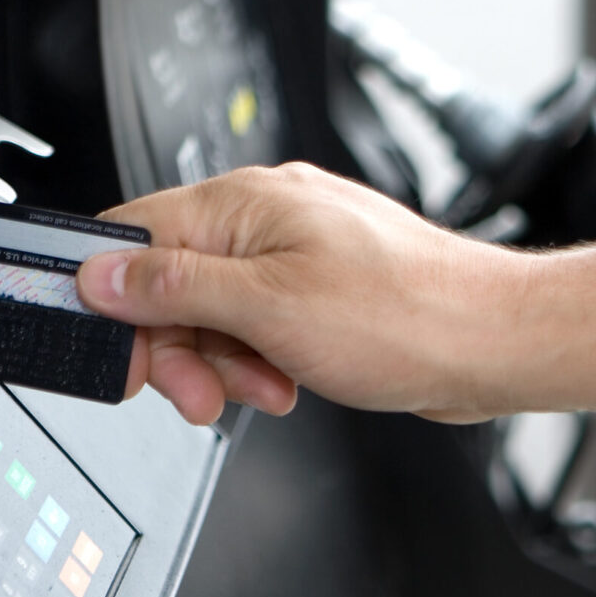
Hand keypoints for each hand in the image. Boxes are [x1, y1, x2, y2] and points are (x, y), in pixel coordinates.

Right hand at [77, 163, 531, 425]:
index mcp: (244, 203)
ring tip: (262, 385)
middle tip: (195, 393)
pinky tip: (284, 380)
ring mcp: (295, 253)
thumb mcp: (267, 308)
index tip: (115, 351)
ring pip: (213, 313)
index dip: (110, 299)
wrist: (493, 343)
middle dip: (176, 347)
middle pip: (169, 283)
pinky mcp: (319, 290)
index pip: (132, 235)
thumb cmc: (408, 315)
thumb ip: (175, 287)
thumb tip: (102, 274)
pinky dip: (258, 360)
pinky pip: (256, 325)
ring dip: (222, 363)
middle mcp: (266, 218)